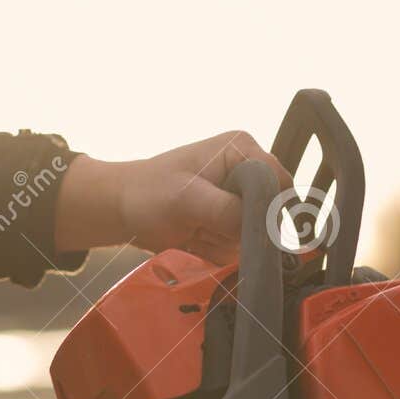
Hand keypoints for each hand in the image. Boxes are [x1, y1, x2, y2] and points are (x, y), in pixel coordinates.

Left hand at [56, 131, 291, 263]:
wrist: (121, 209)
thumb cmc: (147, 193)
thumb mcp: (187, 199)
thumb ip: (226, 210)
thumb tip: (261, 229)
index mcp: (242, 149)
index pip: (279, 182)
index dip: (269, 210)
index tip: (247, 230)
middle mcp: (246, 172)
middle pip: (268, 214)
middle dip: (239, 229)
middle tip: (204, 227)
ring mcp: (238, 199)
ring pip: (253, 235)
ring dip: (223, 241)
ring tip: (194, 231)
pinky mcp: (228, 221)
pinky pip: (238, 247)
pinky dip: (216, 249)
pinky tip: (194, 238)